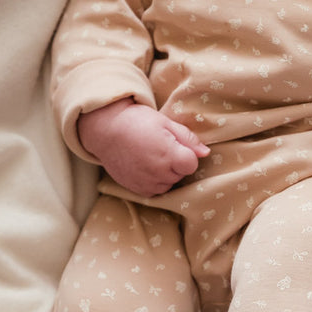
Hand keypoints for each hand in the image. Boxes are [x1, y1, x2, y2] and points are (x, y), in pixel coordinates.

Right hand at [78, 99, 209, 196]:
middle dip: (175, 163)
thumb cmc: (138, 121)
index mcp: (169, 155)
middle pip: (181, 174)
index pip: (192, 164)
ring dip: (165, 173)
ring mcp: (147, 184)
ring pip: (168, 184)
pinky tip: (144, 165)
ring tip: (150, 155)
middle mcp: (159, 173)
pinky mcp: (136, 189)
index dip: (186, 153)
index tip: (174, 144)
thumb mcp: (166, 123)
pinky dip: (153, 181)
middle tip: (158, 146)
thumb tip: (205, 153)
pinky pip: (154, 190)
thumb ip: (188, 139)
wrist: (106, 129)